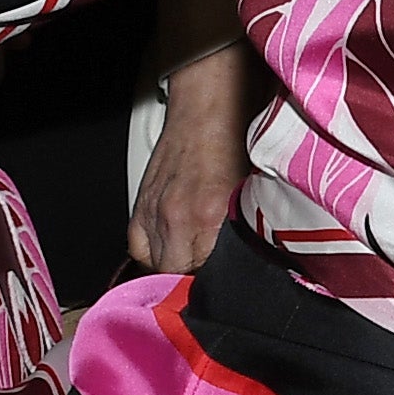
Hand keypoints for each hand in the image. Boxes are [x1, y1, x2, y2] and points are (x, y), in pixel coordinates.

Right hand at [133, 45, 254, 277]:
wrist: (208, 107)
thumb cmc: (237, 142)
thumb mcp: (253, 193)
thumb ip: (249, 231)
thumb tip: (254, 264)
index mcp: (212, 216)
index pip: (211, 278)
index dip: (223, 286)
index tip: (232, 287)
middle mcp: (179, 218)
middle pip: (181, 277)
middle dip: (198, 279)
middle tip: (215, 271)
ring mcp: (156, 212)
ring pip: (158, 266)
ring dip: (177, 266)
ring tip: (196, 256)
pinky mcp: (140, 205)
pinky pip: (139, 249)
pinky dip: (153, 252)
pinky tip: (172, 245)